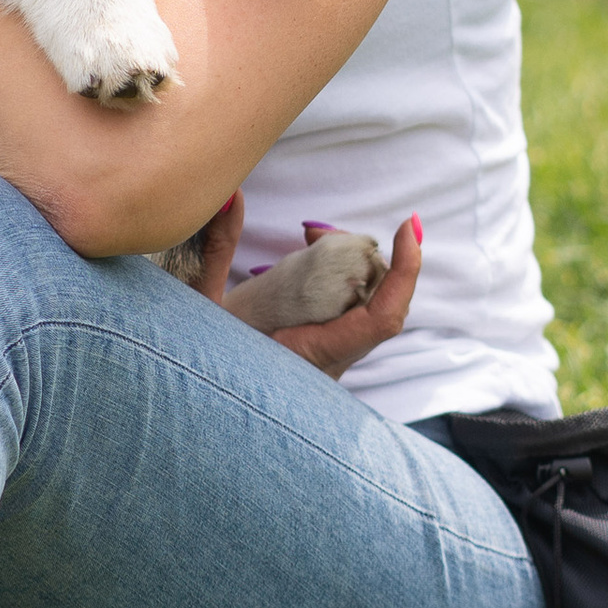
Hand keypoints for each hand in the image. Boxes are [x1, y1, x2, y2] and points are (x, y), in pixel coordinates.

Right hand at [192, 195, 425, 379]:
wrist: (199, 410)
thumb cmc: (199, 367)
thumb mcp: (202, 305)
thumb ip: (217, 250)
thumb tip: (233, 196)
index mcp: (313, 357)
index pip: (381, 319)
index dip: (405, 272)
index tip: (408, 226)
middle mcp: (332, 365)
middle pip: (379, 302)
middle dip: (365, 255)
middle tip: (318, 231)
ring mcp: (331, 362)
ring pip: (366, 306)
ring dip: (350, 265)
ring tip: (311, 237)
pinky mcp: (323, 356)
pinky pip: (350, 312)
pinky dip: (339, 279)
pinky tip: (309, 254)